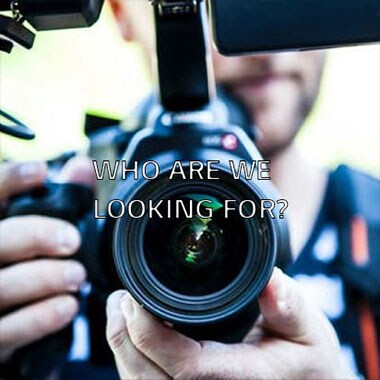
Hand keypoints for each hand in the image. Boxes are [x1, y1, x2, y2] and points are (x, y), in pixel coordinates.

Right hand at [0, 158, 92, 361]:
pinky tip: (67, 307)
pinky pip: (6, 331)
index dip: (8, 180)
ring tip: (76, 275)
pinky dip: (38, 319)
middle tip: (72, 239)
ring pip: (0, 286)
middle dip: (34, 235)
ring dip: (42, 279)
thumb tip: (83, 167)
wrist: (3, 318)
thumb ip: (58, 198)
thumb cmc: (20, 264)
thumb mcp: (33, 230)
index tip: (41, 171)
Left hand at [106, 268, 355, 379]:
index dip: (148, 332)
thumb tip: (271, 279)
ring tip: (120, 311)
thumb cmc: (308, 363)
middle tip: (120, 298)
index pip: (183, 366)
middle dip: (123, 336)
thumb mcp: (308, 329)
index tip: (135, 296)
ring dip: (122, 349)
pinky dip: (133, 363)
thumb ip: (290, 306)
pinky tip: (134, 337)